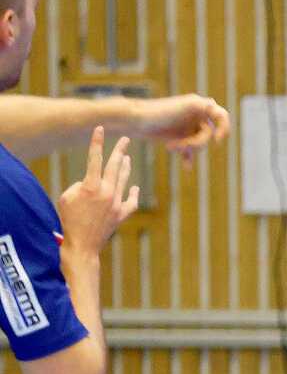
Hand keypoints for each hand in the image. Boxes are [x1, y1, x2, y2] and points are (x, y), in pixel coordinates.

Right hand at [58, 128, 138, 256]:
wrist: (82, 244)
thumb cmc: (69, 219)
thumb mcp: (67, 197)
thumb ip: (81, 185)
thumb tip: (93, 183)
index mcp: (91, 186)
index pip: (94, 158)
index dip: (97, 142)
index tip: (101, 129)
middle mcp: (107, 192)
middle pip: (115, 166)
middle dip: (120, 150)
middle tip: (126, 139)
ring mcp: (117, 203)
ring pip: (123, 180)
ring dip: (125, 168)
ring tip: (126, 158)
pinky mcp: (122, 214)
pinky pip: (131, 201)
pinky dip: (132, 193)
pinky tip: (133, 187)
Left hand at [133, 93, 230, 166]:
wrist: (134, 120)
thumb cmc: (157, 111)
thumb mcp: (183, 106)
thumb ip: (200, 105)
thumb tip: (212, 104)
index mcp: (199, 105)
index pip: (222, 116)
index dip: (224, 129)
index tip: (217, 140)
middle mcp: (195, 116)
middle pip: (209, 135)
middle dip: (195, 142)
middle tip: (181, 146)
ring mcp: (187, 127)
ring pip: (199, 144)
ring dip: (187, 149)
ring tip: (170, 148)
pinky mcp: (179, 137)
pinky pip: (191, 151)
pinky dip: (188, 157)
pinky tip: (186, 166)